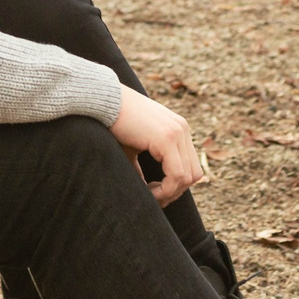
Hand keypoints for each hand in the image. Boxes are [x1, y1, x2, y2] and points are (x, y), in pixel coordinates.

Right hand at [109, 87, 203, 207]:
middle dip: (175, 191)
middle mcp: (182, 129)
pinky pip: (177, 175)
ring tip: (149, 194)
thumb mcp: (137, 146)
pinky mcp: (167, 138)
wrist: (104, 100)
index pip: (190, 166)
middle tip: (154, 197)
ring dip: (169, 192)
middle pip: (194, 174)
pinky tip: (147, 189)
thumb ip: (146, 165)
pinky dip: (165, 189)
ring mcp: (177, 132)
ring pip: (187, 177)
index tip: (154, 192)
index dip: (176, 185)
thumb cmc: (115, 122)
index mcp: (178, 129)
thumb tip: (147, 192)